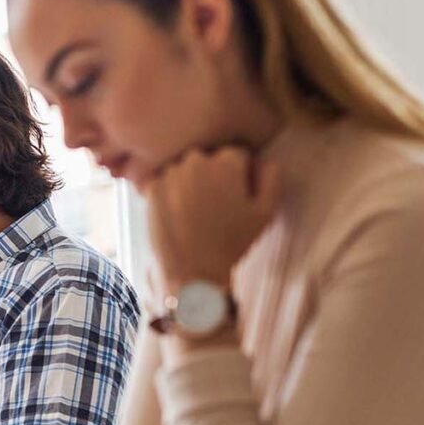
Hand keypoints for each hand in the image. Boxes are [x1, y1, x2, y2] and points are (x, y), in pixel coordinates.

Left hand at [144, 147, 281, 293]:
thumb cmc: (233, 242)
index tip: (238, 196)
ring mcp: (170, 172)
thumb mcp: (266, 211)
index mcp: (227, 161)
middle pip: (209, 159)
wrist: (194, 270)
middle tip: (216, 205)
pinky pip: (165, 181)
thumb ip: (271, 177)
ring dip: (191, 182)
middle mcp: (196, 159)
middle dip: (214, 176)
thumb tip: (264, 159)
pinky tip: (179, 213)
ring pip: (185, 168)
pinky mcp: (151, 187)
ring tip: (196, 211)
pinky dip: (171, 192)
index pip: (237, 155)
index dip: (241, 175)